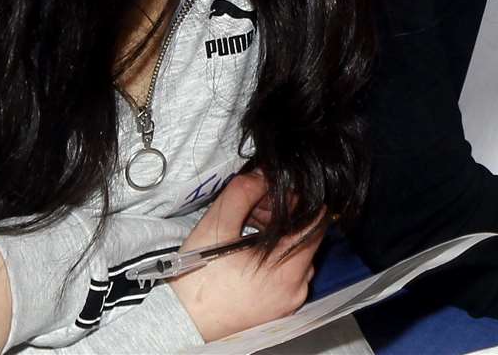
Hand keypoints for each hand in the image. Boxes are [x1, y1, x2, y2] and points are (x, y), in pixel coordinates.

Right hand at [169, 172, 322, 340]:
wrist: (180, 323)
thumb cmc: (197, 279)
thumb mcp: (215, 226)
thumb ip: (243, 193)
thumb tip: (264, 174)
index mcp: (289, 265)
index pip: (317, 221)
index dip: (298, 203)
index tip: (275, 198)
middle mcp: (298, 286)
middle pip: (307, 238)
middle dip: (285, 220)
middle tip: (253, 214)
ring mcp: (291, 301)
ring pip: (299, 257)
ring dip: (281, 241)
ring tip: (248, 235)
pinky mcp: (281, 310)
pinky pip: (290, 277)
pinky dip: (277, 262)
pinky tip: (249, 257)